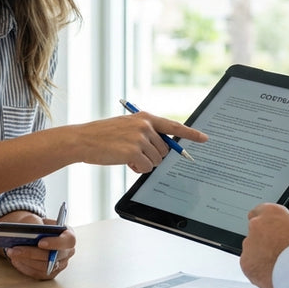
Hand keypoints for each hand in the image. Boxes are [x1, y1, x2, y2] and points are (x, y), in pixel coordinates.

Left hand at [0, 210, 77, 279]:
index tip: (40, 242)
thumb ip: (35, 224)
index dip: (56, 243)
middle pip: (54, 256)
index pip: (69, 241)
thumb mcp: (36, 220)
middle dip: (32, 253)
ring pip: (44, 267)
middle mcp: (67, 251)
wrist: (32, 235)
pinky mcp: (50, 273)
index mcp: (68, 235)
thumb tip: (29, 232)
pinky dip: (25, 267)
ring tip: (11, 253)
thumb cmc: (36, 226)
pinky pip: (38, 273)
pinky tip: (15, 260)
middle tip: (15, 249)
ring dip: (26, 260)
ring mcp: (60, 264)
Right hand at [73, 112, 207, 173]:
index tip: (205, 138)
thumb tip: (162, 150)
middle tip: (134, 154)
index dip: (191, 133)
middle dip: (153, 157)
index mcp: (145, 118)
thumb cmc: (103, 135)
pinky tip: (125, 162)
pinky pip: (146, 168)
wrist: (83, 139)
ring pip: (156, 161)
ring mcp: (140, 138)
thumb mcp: (126, 127)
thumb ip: (145, 133)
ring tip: (126, 156)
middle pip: (165, 150)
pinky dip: (138, 169)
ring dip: (144, 164)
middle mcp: (145, 126)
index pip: (173, 126)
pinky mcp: (133, 152)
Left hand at [240, 203, 288, 287]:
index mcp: (271, 212)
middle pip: (254, 231)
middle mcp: (256, 225)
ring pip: (251, 249)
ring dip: (260, 254)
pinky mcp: (245, 262)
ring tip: (277, 264)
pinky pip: (250, 265)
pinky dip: (258, 269)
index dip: (266, 222)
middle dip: (263, 239)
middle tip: (277, 250)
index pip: (259, 211)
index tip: (270, 229)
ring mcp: (248, 244)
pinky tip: (271, 273)